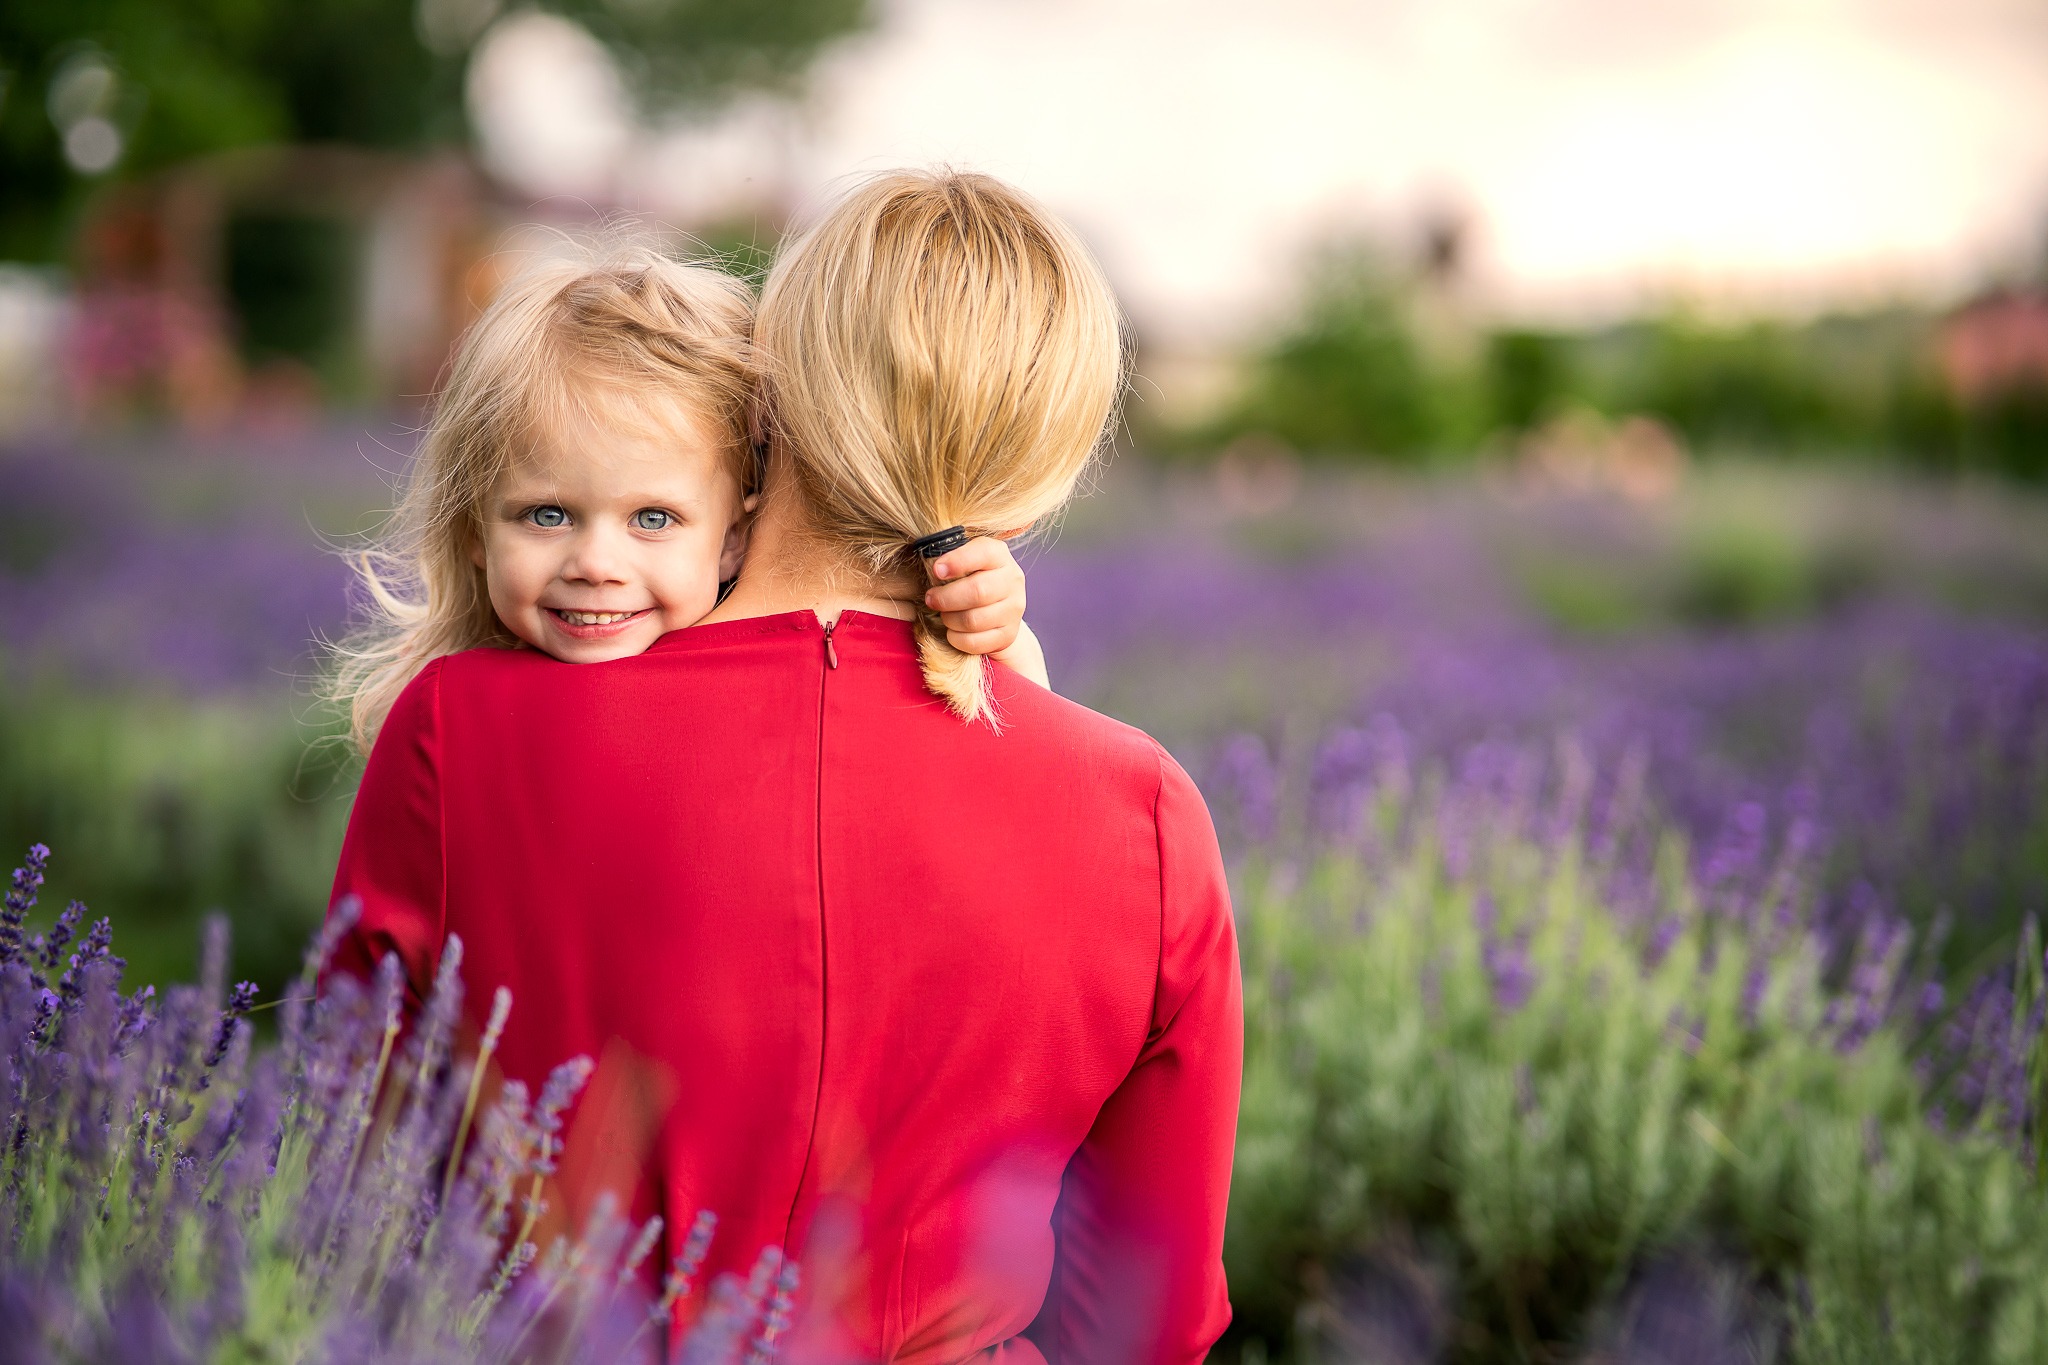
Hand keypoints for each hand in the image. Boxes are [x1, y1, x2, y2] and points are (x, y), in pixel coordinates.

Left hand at [924, 535, 1025, 655]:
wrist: (997, 607)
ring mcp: (1013, 610)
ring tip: (944, 615)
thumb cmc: (971, 579)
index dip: (957, 561)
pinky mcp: (1008, 635)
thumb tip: (935, 569)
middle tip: (931, 599)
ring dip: (949, 619)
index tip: (936, 570)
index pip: (984, 553)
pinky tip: (953, 631)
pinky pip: (974, 642)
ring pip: (973, 620)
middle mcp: (1012, 581)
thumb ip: (951, 559)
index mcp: (1000, 556)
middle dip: (946, 598)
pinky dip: (956, 638)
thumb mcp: (964, 562)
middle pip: (978, 591)